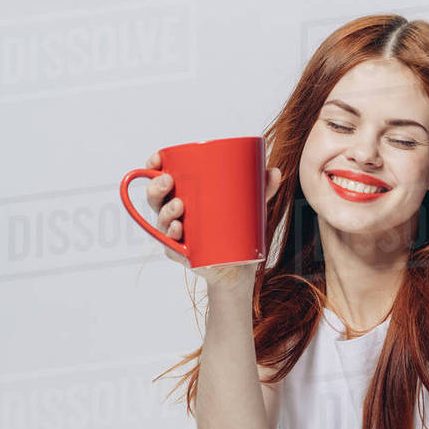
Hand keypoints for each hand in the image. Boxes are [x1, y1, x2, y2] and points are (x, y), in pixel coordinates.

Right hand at [145, 149, 282, 275]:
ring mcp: (177, 236)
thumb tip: (275, 172)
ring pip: (161, 222)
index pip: (161, 179)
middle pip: (155, 199)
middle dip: (156, 188)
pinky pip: (171, 247)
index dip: (153, 168)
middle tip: (169, 181)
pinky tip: (178, 231)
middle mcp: (175, 216)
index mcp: (183, 197)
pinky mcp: (183, 255)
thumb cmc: (237, 231)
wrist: (239, 267)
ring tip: (179, 206)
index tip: (156, 161)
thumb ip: (262, 190)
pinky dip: (172, 239)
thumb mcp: (250, 207)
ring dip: (165, 213)